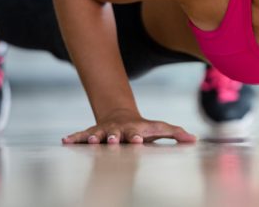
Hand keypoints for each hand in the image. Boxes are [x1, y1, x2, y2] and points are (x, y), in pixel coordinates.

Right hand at [61, 109, 196, 144]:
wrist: (120, 116)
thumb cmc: (143, 127)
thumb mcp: (160, 128)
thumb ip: (176, 133)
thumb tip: (195, 139)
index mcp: (134, 131)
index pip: (136, 134)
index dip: (137, 138)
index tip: (137, 141)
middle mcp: (118, 131)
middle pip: (116, 135)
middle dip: (113, 138)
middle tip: (112, 141)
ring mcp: (104, 131)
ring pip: (97, 135)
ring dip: (92, 138)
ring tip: (88, 142)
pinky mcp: (92, 133)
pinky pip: (80, 135)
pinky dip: (73, 138)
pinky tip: (63, 141)